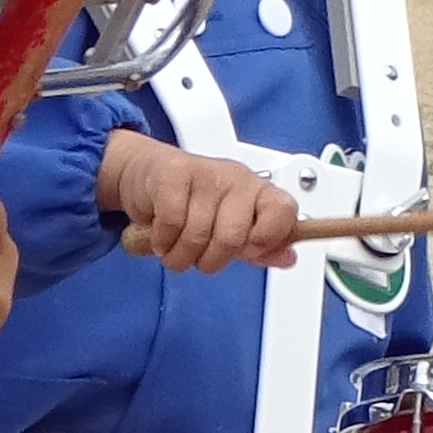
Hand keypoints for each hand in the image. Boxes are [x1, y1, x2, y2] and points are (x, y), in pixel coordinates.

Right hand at [96, 132, 298, 273]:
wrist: (144, 173)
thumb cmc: (191, 202)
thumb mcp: (229, 228)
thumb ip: (259, 246)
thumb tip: (288, 258)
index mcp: (257, 192)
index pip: (283, 211)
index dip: (267, 239)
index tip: (248, 251)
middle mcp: (236, 179)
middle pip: (234, 237)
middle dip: (210, 260)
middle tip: (199, 255)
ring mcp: (206, 174)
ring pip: (198, 235)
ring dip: (180, 255)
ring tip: (175, 247)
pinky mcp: (174, 173)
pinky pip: (172, 222)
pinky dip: (162, 240)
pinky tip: (162, 235)